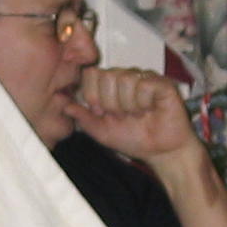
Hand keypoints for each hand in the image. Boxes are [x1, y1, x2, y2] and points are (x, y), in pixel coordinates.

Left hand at [66, 68, 200, 164]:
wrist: (162, 153)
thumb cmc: (135, 140)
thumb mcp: (102, 132)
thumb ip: (83, 118)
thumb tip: (65, 106)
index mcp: (110, 86)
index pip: (91, 74)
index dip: (93, 95)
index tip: (103, 112)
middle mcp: (126, 77)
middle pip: (106, 76)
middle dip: (111, 103)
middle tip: (124, 115)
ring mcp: (144, 78)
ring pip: (124, 79)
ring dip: (129, 105)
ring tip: (139, 114)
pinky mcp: (162, 83)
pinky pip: (144, 84)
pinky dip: (144, 102)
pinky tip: (150, 110)